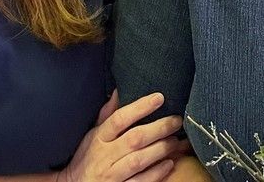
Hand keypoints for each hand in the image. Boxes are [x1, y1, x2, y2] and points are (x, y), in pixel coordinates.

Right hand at [59, 91, 184, 181]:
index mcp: (98, 139)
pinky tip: (169, 163)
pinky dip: (156, 173)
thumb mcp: (92, 135)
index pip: (119, 119)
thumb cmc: (86, 158)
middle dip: (159, 128)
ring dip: (160, 149)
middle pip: (134, 139)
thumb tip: (119, 90)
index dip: (140, 107)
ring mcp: (111, 176)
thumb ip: (107, 115)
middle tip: (177, 120)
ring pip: (139, 160)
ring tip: (175, 140)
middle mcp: (104, 156)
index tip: (160, 97)